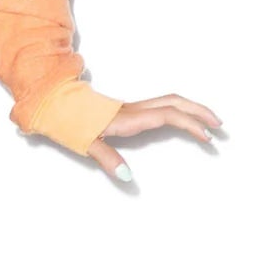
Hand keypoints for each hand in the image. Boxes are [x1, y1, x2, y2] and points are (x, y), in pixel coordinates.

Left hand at [84, 92, 222, 185]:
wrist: (57, 105)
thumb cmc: (72, 123)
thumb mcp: (87, 143)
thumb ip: (107, 158)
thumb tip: (127, 176)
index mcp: (129, 117)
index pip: (167, 116)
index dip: (189, 124)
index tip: (206, 137)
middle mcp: (135, 110)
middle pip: (175, 102)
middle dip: (199, 111)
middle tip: (220, 126)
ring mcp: (134, 109)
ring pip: (170, 102)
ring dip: (192, 109)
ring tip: (211, 123)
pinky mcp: (131, 112)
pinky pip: (162, 107)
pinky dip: (180, 112)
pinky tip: (185, 122)